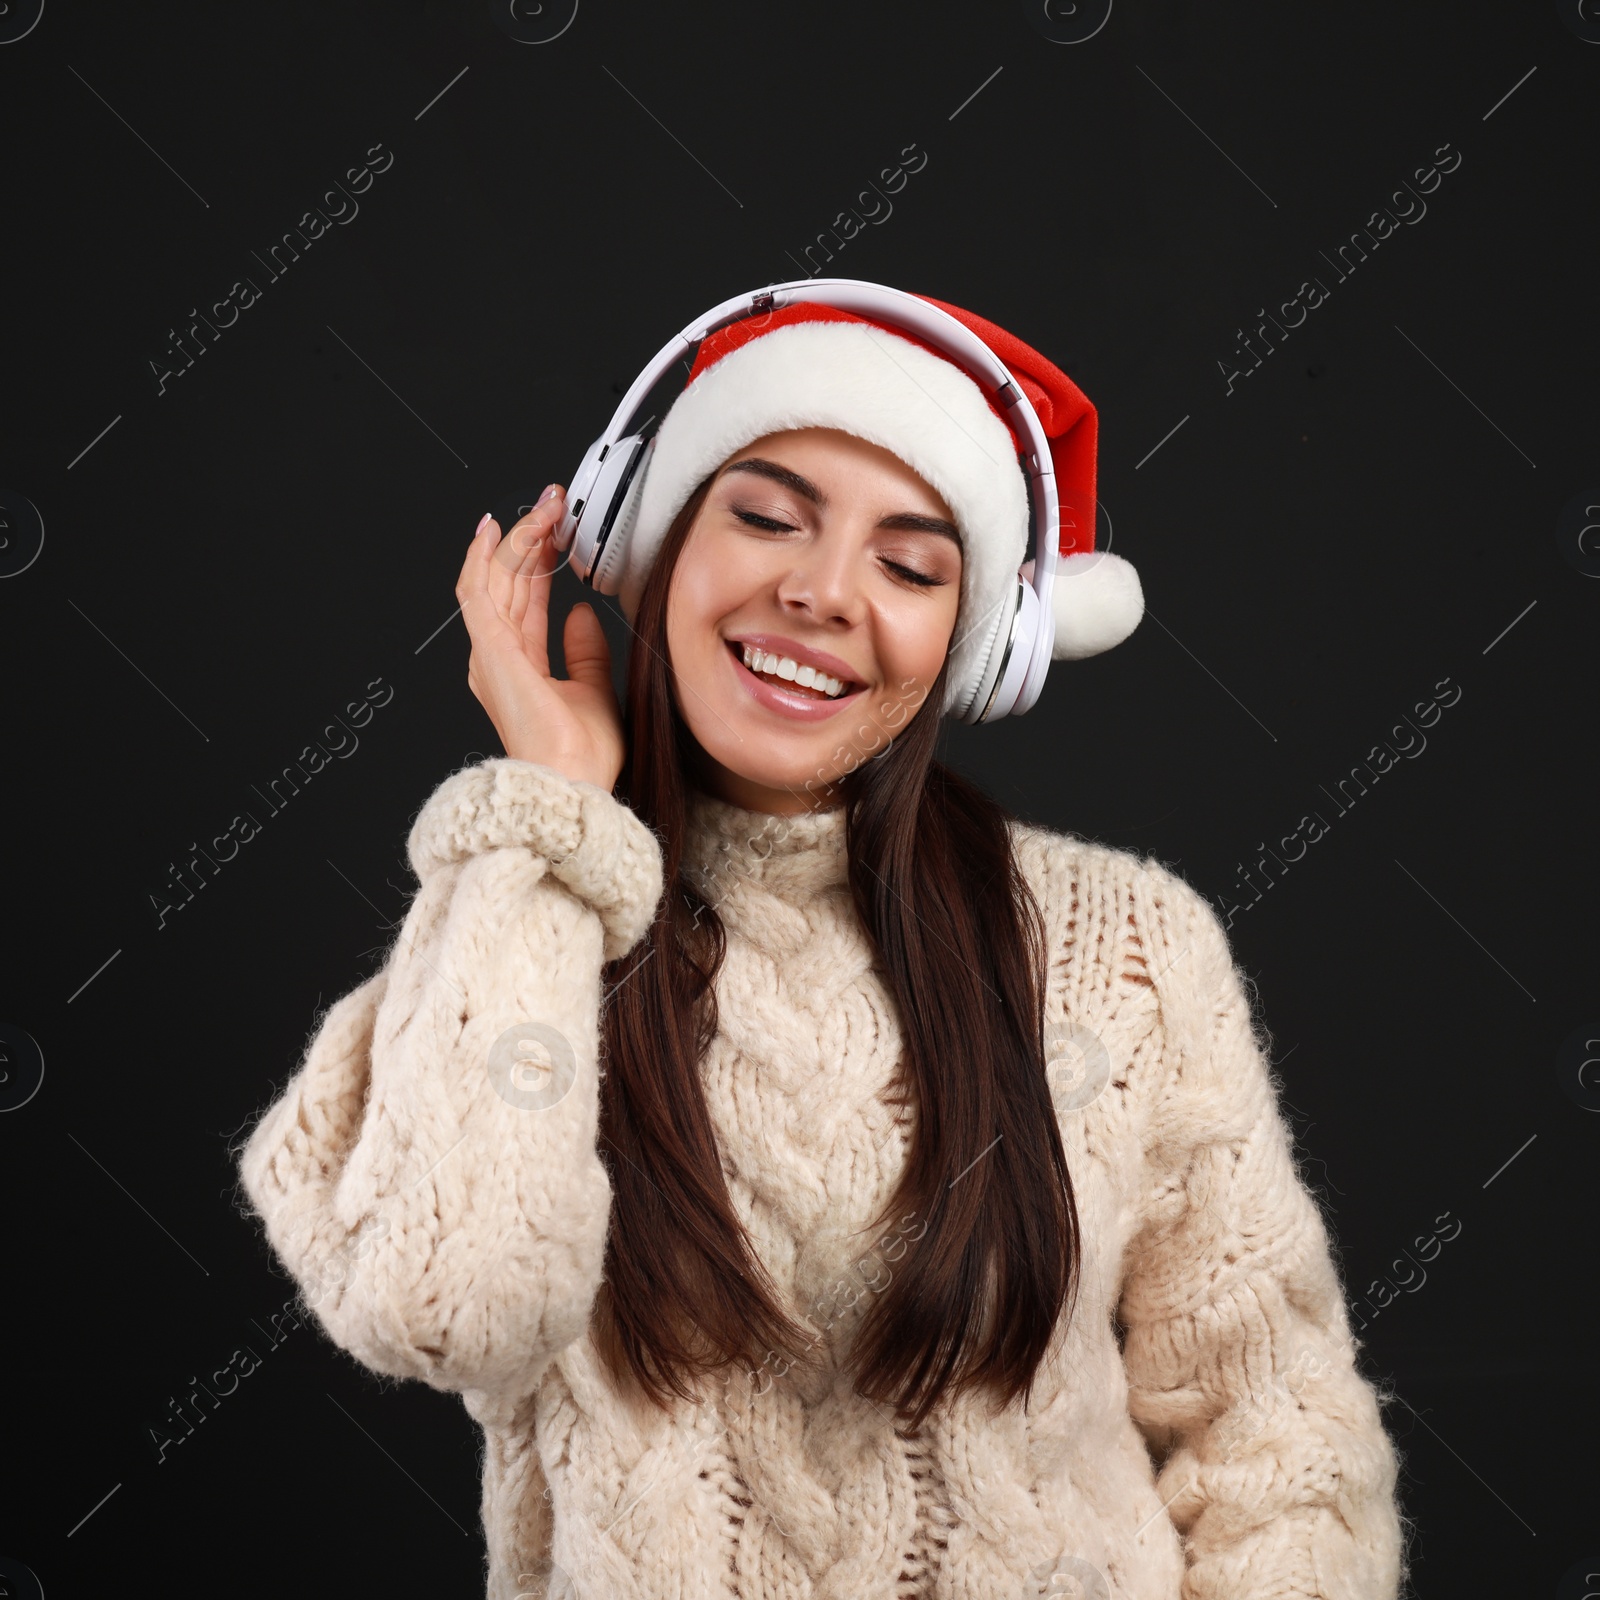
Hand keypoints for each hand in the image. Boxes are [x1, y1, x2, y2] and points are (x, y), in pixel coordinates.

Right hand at [456, 487, 624, 790]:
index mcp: (518, 668)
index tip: (560, 532)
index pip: (526, 600)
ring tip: (543, 507)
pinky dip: (484, 557)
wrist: (573, 783)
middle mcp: (496, 659)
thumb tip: (581, 612)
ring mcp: (489, 654)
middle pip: (509, 583)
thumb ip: (585, 651)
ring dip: (518, 539)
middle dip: (531, 540)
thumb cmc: (581, 757)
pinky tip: (496, 530)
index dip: (541, 563)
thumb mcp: (595, 689)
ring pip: (496, 578)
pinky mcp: (490, 650)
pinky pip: (478, 591)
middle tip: (553, 504)